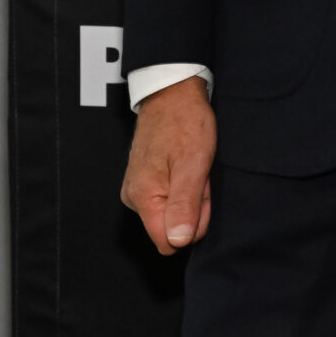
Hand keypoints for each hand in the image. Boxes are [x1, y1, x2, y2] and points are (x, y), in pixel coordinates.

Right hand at [120, 78, 214, 254]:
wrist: (172, 95)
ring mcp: (140, 189)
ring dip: (194, 194)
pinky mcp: (147, 181)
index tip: (200, 197)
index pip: (167, 241)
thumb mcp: (193, 164)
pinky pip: (173, 196)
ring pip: (177, 211)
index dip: (193, 226)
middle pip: (174, 226)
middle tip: (200, 176)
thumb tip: (177, 241)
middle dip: (196, 207)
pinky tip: (190, 165)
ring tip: (195, 167)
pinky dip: (188, 185)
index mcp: (143, 198)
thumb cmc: (184, 124)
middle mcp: (135, 198)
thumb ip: (185, 205)